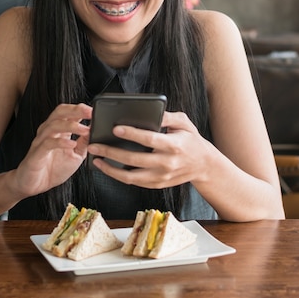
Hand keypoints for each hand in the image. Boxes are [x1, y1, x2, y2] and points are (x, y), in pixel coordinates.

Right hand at [12, 103, 91, 196]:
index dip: (81, 109)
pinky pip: (48, 143)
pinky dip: (60, 142)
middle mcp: (48, 132)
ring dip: (71, 126)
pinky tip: (71, 144)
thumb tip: (95, 131)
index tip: (94, 110)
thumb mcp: (76, 156)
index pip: (68, 113)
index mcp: (59, 131)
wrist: (34, 185)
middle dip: (75, 110)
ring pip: (53, 126)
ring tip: (85, 130)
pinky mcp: (36, 153)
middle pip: (59, 113)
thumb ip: (84, 143)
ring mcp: (41, 141)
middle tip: (89, 112)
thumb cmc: (53, 169)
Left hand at [88, 111, 211, 187]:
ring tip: (96, 160)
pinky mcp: (158, 185)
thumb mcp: (184, 123)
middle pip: (135, 159)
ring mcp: (162, 177)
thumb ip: (167, 116)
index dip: (132, 134)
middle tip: (94, 145)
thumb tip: (150, 112)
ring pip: (131, 177)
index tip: (115, 128)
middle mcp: (167, 163)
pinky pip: (135, 183)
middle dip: (111, 152)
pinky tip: (109, 167)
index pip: (150, 139)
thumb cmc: (191, 140)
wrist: (203, 165)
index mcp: (174, 145)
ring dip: (110, 169)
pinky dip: (119, 176)